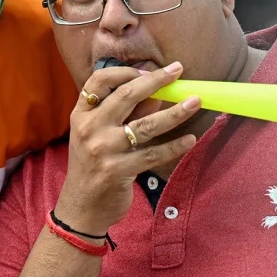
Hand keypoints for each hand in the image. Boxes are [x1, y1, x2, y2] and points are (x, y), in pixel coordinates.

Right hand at [54, 63, 201, 236]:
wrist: (81, 206)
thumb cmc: (92, 166)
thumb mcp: (97, 135)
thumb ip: (122, 114)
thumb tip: (156, 92)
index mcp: (81, 115)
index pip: (99, 81)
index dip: (126, 71)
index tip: (148, 70)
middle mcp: (90, 128)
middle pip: (126, 96)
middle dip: (156, 81)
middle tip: (178, 71)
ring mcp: (103, 149)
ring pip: (146, 125)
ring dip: (174, 112)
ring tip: (195, 101)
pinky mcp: (118, 170)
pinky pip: (153, 154)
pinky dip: (175, 146)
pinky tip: (191, 139)